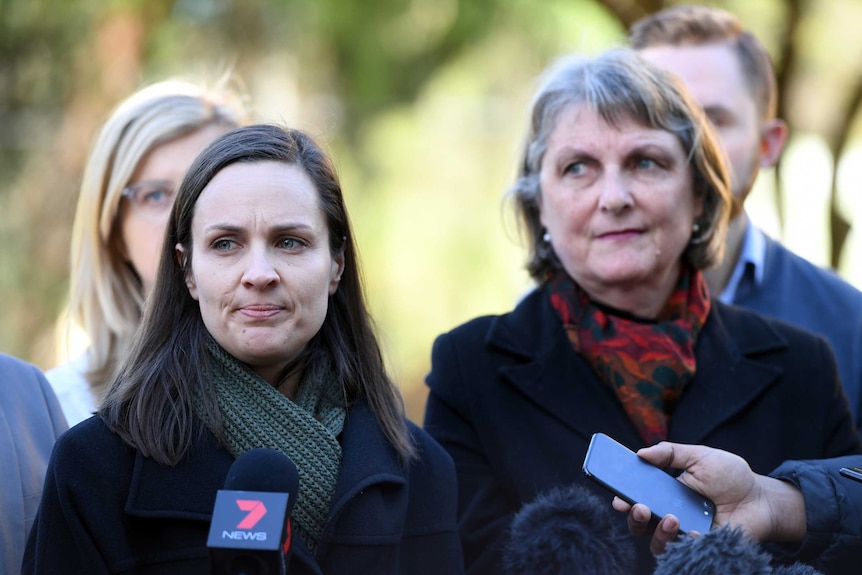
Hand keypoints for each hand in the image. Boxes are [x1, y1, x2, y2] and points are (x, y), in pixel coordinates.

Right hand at [612, 442, 805, 553]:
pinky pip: (685, 553)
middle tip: (639, 507)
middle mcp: (669, 515)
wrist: (762, 499)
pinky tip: (695, 532)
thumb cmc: (730, 476)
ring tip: (671, 518)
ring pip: (657, 544)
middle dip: (634, 518)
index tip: (618, 498)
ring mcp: (684, 534)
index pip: (635, 499)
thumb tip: (641, 452)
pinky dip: (687, 543)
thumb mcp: (700, 456)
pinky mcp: (702, 548)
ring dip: (658, 532)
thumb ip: (671, 452)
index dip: (622, 500)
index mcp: (664, 493)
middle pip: (640, 525)